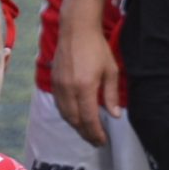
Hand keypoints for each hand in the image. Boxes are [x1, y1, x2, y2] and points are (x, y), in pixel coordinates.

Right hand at [53, 20, 118, 145]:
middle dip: (86, 134)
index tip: (102, 140)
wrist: (76, 29)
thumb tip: (115, 115)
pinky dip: (68, 115)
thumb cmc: (97, 48)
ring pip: (65, 114)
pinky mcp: (53, 81)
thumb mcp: (111, 71)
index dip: (95, 133)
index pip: (89, 119)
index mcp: (85, 87)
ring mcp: (59, 85)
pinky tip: (76, 117)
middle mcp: (69, 89)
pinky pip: (59, 105)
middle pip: (75, 121)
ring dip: (76, 126)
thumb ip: (111, 95)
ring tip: (87, 132)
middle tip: (96, 141)